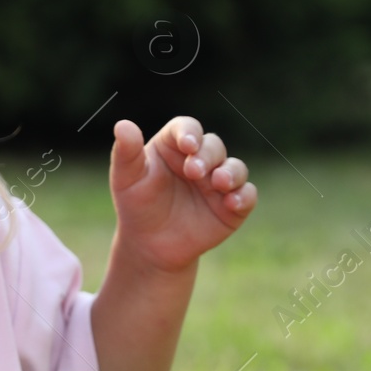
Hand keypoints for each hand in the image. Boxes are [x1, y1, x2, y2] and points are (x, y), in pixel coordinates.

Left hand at [108, 116, 256, 273]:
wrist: (150, 244)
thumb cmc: (137, 204)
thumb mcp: (126, 179)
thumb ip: (126, 153)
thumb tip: (122, 125)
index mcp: (175, 145)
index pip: (187, 128)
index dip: (190, 133)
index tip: (187, 144)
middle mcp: (201, 159)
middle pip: (214, 145)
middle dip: (208, 155)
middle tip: (194, 171)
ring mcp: (219, 181)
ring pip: (236, 167)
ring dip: (231, 172)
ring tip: (220, 182)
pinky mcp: (233, 206)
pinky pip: (247, 195)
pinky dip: (244, 196)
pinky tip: (232, 203)